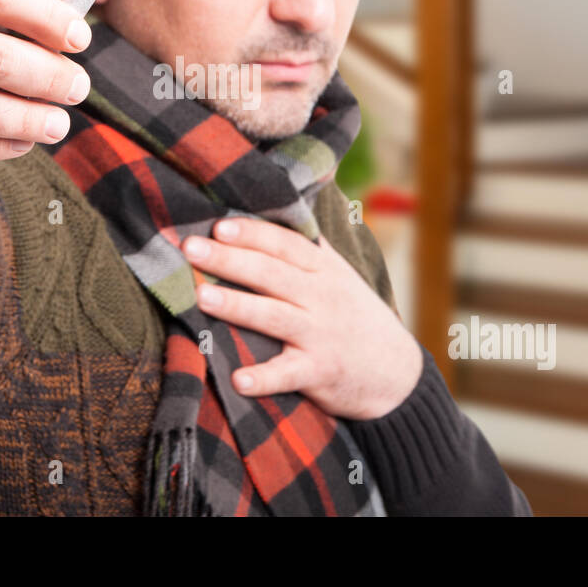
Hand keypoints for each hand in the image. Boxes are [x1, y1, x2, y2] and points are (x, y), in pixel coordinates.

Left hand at [181, 217, 423, 420]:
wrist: (396, 373)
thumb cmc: (354, 316)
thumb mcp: (339, 276)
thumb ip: (307, 249)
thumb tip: (276, 207)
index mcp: (324, 270)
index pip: (284, 244)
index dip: (252, 233)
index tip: (218, 225)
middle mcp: (322, 297)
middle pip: (271, 273)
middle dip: (229, 259)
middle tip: (191, 249)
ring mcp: (321, 335)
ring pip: (274, 316)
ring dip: (238, 306)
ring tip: (202, 296)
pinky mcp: (320, 372)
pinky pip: (288, 374)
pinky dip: (264, 378)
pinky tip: (238, 379)